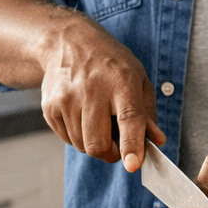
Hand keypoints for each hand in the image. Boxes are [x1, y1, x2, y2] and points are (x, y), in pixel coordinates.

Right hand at [37, 13, 165, 170]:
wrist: (67, 43)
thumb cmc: (109, 63)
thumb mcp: (138, 78)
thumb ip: (147, 113)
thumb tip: (157, 141)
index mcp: (122, 82)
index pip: (129, 118)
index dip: (131, 144)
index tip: (133, 164)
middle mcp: (92, 90)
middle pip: (98, 143)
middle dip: (111, 153)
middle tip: (117, 144)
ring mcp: (67, 99)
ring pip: (82, 146)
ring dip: (94, 143)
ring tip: (98, 119)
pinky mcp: (50, 107)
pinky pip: (67, 139)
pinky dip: (77, 136)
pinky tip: (82, 114)